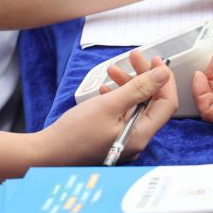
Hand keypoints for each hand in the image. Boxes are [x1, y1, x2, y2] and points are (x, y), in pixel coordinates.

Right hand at [35, 61, 175, 164]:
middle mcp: (136, 140)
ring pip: (135, 106)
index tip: (155, 61)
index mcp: (140, 135)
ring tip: (111, 69)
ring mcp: (124, 140)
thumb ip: (138, 88)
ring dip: (127, 85)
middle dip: (143, 77)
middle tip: (132, 57)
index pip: (166, 104)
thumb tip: (162, 75)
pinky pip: (122, 114)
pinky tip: (104, 88)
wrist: (46, 154)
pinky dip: (117, 98)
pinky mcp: (111, 138)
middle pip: (150, 103)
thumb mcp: (108, 105)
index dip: (163, 80)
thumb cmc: (74, 133)